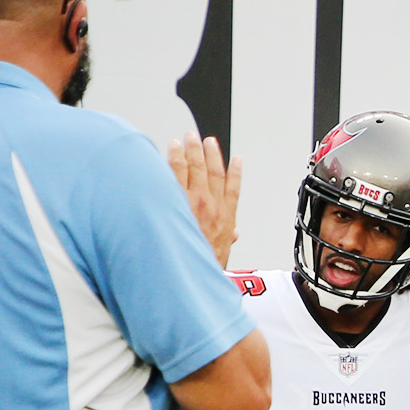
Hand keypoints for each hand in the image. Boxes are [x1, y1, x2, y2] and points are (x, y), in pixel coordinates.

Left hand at [167, 132, 244, 265]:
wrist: (190, 271)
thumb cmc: (205, 263)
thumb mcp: (224, 252)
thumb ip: (229, 238)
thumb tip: (233, 235)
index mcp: (226, 217)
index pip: (234, 187)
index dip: (236, 171)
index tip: (237, 159)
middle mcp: (212, 204)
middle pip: (212, 171)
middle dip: (208, 152)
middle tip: (203, 140)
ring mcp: (194, 200)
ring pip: (193, 167)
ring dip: (191, 150)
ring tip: (187, 139)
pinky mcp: (176, 200)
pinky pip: (174, 174)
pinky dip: (174, 160)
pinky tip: (172, 151)